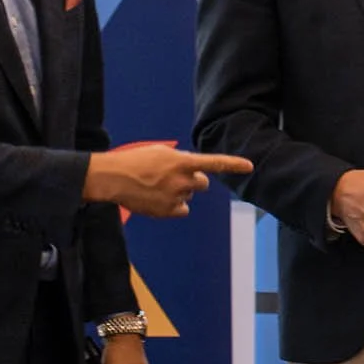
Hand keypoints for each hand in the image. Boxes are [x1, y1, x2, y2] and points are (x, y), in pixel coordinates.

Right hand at [86, 145, 251, 217]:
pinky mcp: (168, 211)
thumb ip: (182, 159)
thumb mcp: (161, 152)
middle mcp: (182, 180)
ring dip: (180, 192)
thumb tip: (195, 168)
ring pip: (189, 196)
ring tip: (157, 186)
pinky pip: (183, 210)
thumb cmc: (135, 161)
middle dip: (194, 180)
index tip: (250, 166)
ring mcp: (176, 197)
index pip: (214, 163)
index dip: (233, 164)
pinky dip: (174, 206)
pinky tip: (158, 199)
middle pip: (202, 183)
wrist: (113, 179)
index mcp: (182, 162)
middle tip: (174, 177)